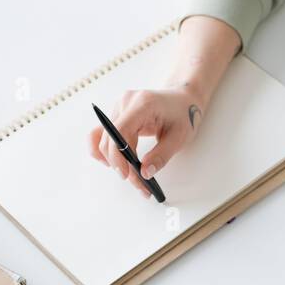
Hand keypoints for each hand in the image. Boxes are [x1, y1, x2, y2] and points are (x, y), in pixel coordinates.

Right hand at [88, 86, 203, 197]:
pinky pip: (101, 135)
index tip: (125, 174)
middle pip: (110, 139)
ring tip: (134, 177)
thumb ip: (161, 155)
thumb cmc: (183, 114)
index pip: (120, 130)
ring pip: (105, 141)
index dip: (118, 155)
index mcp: (143, 104)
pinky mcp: (116, 116)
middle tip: (140, 184)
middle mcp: (125, 103)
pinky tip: (116, 164)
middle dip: (122, 165)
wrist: (181, 99)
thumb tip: (145, 173)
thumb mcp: (179, 137)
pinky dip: (106, 151)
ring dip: (115, 162)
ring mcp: (118, 108)